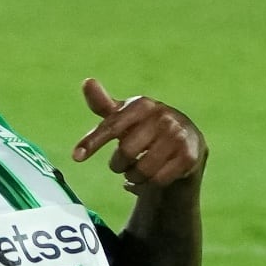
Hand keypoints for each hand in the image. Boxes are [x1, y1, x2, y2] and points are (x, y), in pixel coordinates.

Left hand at [72, 78, 206, 193]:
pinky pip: (157, 181)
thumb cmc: (145, 127)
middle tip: (122, 163)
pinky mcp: (189, 156)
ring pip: (141, 171)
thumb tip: (87, 82)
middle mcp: (163, 117)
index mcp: (142, 105)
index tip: (76, 157)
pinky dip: (149, 184)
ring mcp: (178, 136)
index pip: (111, 126)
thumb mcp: (124, 115)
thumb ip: (103, 104)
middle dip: (118, 164)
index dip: (92, 142)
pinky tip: (154, 176)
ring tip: (138, 169)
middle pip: (125, 153)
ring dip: (133, 176)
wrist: (185, 140)